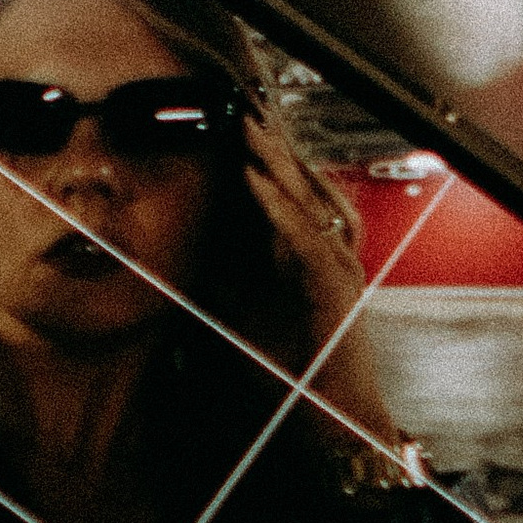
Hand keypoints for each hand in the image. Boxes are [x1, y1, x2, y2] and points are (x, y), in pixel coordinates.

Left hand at [241, 107, 399, 447]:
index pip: (286, 192)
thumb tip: (184, 246)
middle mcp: (328, 251)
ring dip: (276, 162)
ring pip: (308, 199)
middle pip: (301, 184)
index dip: (263, 155)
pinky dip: (279, 207)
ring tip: (247, 127)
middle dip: (272, 143)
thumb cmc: (290, 370)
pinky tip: (255, 181)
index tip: (234, 120)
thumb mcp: (239, 313)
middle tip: (243, 104)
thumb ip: (221, 276)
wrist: (330, 418)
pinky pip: (306, 235)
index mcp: (308, 253)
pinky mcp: (337, 285)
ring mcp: (338, 264)